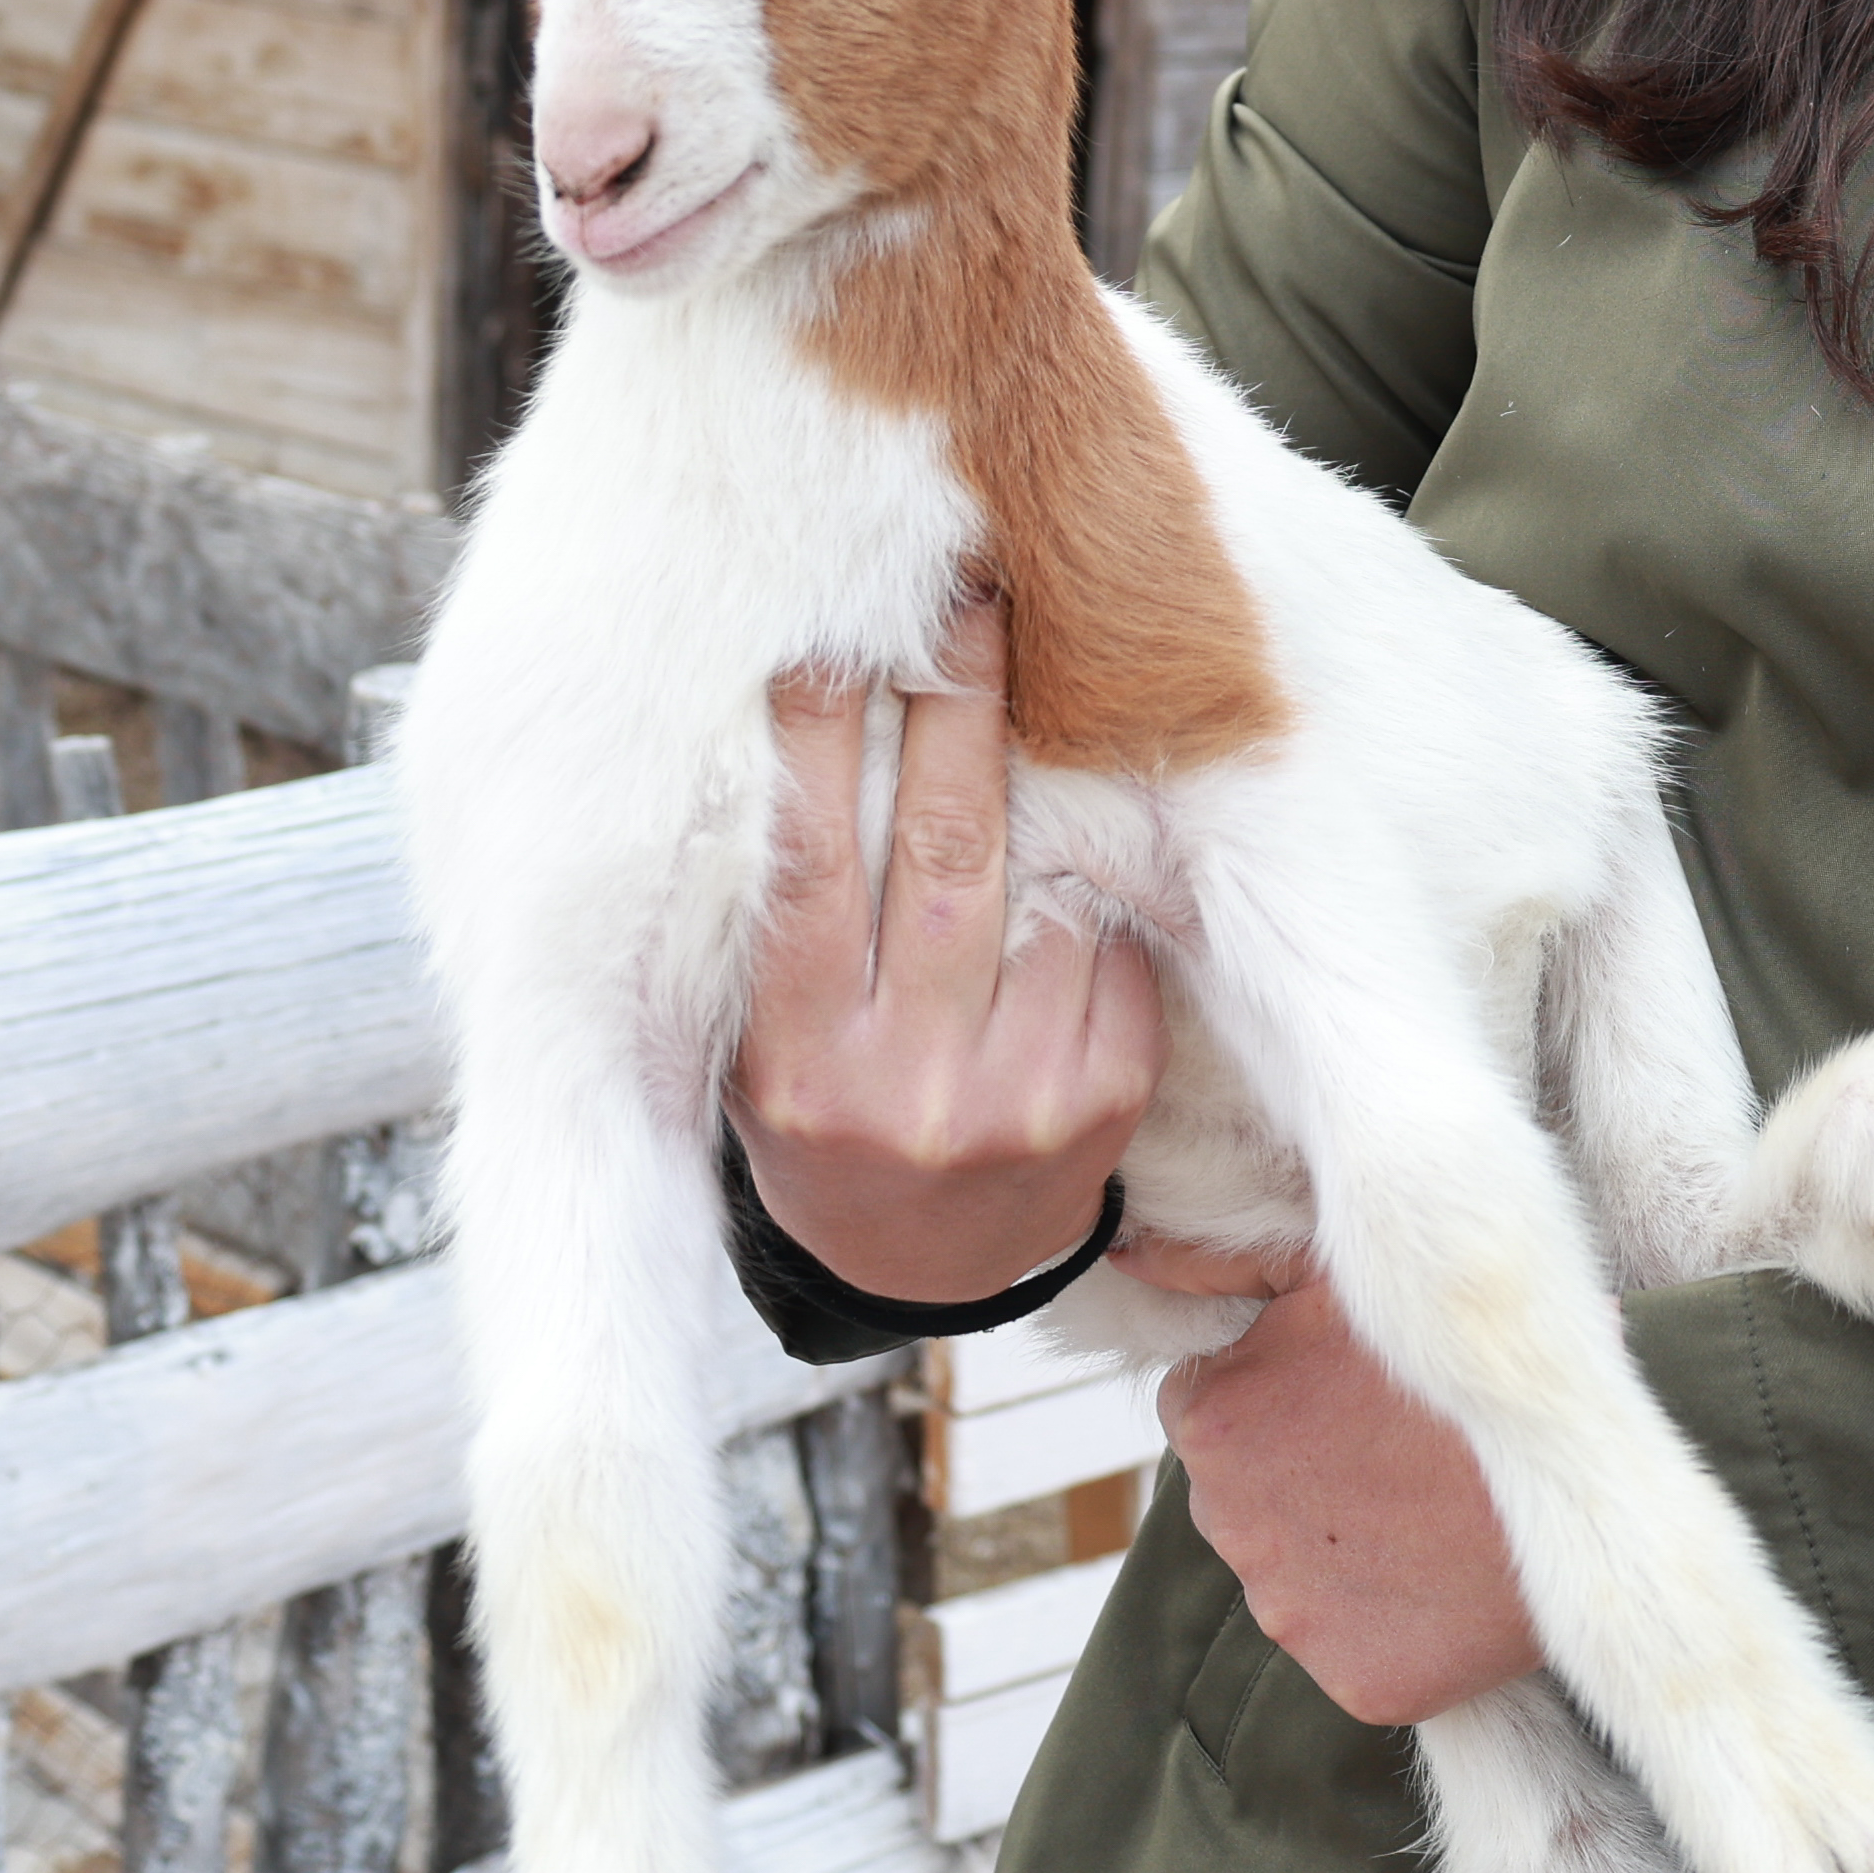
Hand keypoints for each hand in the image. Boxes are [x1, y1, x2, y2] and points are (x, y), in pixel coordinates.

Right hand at [730, 578, 1162, 1301]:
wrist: (921, 1273)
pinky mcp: (1104, 1101)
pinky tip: (1072, 846)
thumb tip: (810, 741)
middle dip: (957, 713)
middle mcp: (906, 1086)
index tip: (825, 641)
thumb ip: (784, 930)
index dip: (816, 748)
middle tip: (968, 599)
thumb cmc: (824, 1124)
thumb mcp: (763, 1050)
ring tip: (1027, 689)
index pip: (808, 873)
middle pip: (945, 856)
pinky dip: (1090, 887)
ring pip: (1041, 894)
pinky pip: (1110, 948)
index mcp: (799, 1063)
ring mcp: (1017, 1100)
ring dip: (1036, 791)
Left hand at [1129, 1236, 1541, 1724]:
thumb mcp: (1337, 1276)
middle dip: (1296, 1471)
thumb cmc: (1456, 1358)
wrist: (1581, 1475)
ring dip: (1340, 1545)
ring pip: (1293, 1570)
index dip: (1271, 1392)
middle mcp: (1227, 1524)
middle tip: (1389, 1450)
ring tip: (1424, 1509)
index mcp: (1212, 1420)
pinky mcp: (1354, 1680)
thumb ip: (1223, 1264)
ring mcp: (1289, 1613)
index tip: (1336, 1391)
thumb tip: (1126, 1254)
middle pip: (1240, 1491)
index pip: (1206, 1404)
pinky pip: (1352, 1646)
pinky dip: (1389, 1619)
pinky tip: (1441, 1578)